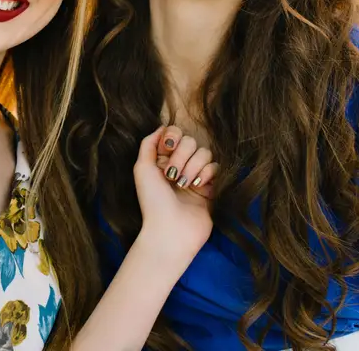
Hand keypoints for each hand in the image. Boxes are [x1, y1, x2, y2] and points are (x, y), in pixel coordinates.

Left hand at [133, 127, 216, 265]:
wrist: (171, 230)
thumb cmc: (153, 201)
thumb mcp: (142, 169)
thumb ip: (149, 144)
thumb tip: (161, 127)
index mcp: (163, 160)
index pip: (175, 134)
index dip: (173, 139)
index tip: (167, 149)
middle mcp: (180, 165)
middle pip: (191, 141)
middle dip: (182, 156)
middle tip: (172, 175)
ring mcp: (196, 176)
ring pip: (205, 153)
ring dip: (193, 167)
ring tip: (184, 185)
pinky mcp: (212, 187)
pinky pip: (216, 167)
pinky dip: (207, 174)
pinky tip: (199, 187)